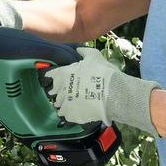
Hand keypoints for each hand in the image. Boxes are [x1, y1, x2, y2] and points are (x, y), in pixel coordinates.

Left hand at [45, 47, 160, 135]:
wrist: (113, 93)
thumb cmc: (104, 72)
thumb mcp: (94, 56)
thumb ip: (84, 52)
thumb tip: (78, 50)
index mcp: (64, 74)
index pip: (52, 75)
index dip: (53, 77)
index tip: (54, 79)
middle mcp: (61, 89)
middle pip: (55, 93)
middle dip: (60, 92)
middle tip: (67, 93)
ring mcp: (66, 103)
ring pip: (59, 105)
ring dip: (64, 104)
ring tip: (71, 104)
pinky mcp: (72, 115)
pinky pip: (66, 115)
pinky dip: (70, 114)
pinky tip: (76, 112)